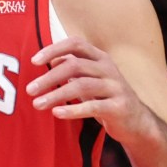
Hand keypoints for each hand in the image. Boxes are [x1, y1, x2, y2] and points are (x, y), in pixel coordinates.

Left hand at [26, 37, 155, 146]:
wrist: (136, 122)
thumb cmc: (106, 98)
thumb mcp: (89, 80)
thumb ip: (73, 68)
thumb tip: (50, 60)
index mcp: (100, 58)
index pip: (76, 44)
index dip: (54, 49)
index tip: (34, 61)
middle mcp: (109, 69)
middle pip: (75, 65)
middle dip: (49, 77)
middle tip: (29, 89)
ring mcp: (116, 87)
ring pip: (82, 85)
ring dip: (56, 94)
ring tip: (37, 104)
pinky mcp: (119, 106)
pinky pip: (93, 106)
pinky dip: (73, 110)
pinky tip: (57, 113)